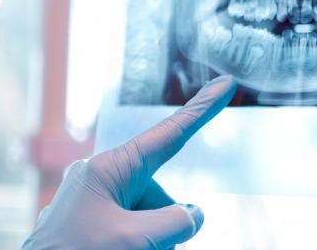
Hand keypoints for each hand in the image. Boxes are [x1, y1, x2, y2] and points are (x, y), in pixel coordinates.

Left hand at [22, 76, 236, 249]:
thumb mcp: (135, 240)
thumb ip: (174, 222)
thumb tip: (191, 215)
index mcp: (107, 170)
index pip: (169, 134)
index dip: (202, 108)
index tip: (226, 84)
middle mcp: (100, 180)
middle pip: (161, 193)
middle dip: (166, 224)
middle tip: (144, 249)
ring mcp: (93, 203)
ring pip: (149, 217)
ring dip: (152, 241)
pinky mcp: (89, 224)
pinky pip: (132, 229)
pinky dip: (139, 244)